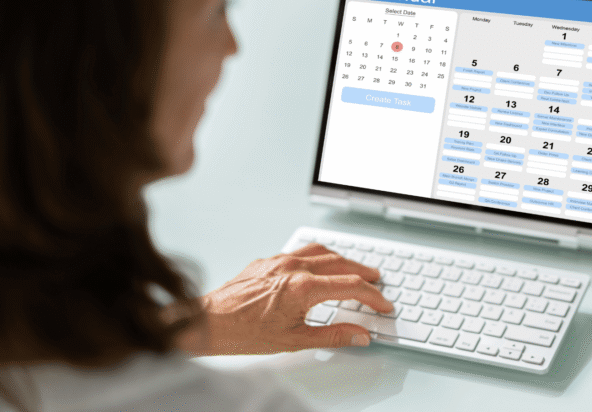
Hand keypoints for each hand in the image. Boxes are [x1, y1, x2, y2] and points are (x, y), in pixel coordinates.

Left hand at [178, 243, 392, 355]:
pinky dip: (320, 256)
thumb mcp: (294, 341)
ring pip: (322, 252)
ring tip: (354, 269)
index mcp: (303, 288)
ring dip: (344, 260)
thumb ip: (333, 336)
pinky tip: (321, 265)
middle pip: (342, 264)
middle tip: (377, 281)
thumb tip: (360, 335)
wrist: (209, 322)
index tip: (383, 304)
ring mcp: (280, 261)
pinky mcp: (268, 260)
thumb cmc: (243, 333)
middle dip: (363, 273)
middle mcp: (294, 268)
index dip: (373, 296)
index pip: (351, 287)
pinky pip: (301, 251)